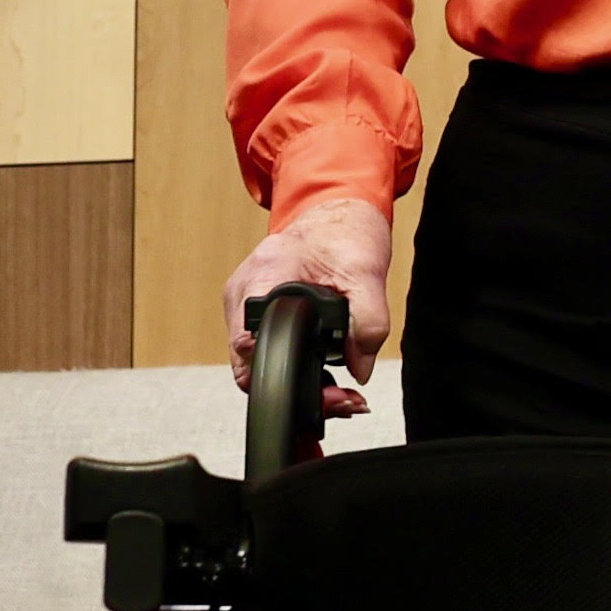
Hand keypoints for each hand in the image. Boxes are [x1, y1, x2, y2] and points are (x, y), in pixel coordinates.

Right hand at [224, 196, 392, 418]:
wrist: (335, 212)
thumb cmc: (344, 233)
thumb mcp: (367, 274)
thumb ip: (368, 322)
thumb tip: (359, 367)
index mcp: (261, 280)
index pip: (250, 347)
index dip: (282, 375)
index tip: (323, 388)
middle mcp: (242, 293)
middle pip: (250, 364)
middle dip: (294, 388)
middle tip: (341, 398)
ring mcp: (243, 301)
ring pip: (255, 360)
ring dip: (294, 379)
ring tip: (338, 391)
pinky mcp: (254, 308)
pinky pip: (264, 346)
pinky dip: (291, 362)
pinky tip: (322, 373)